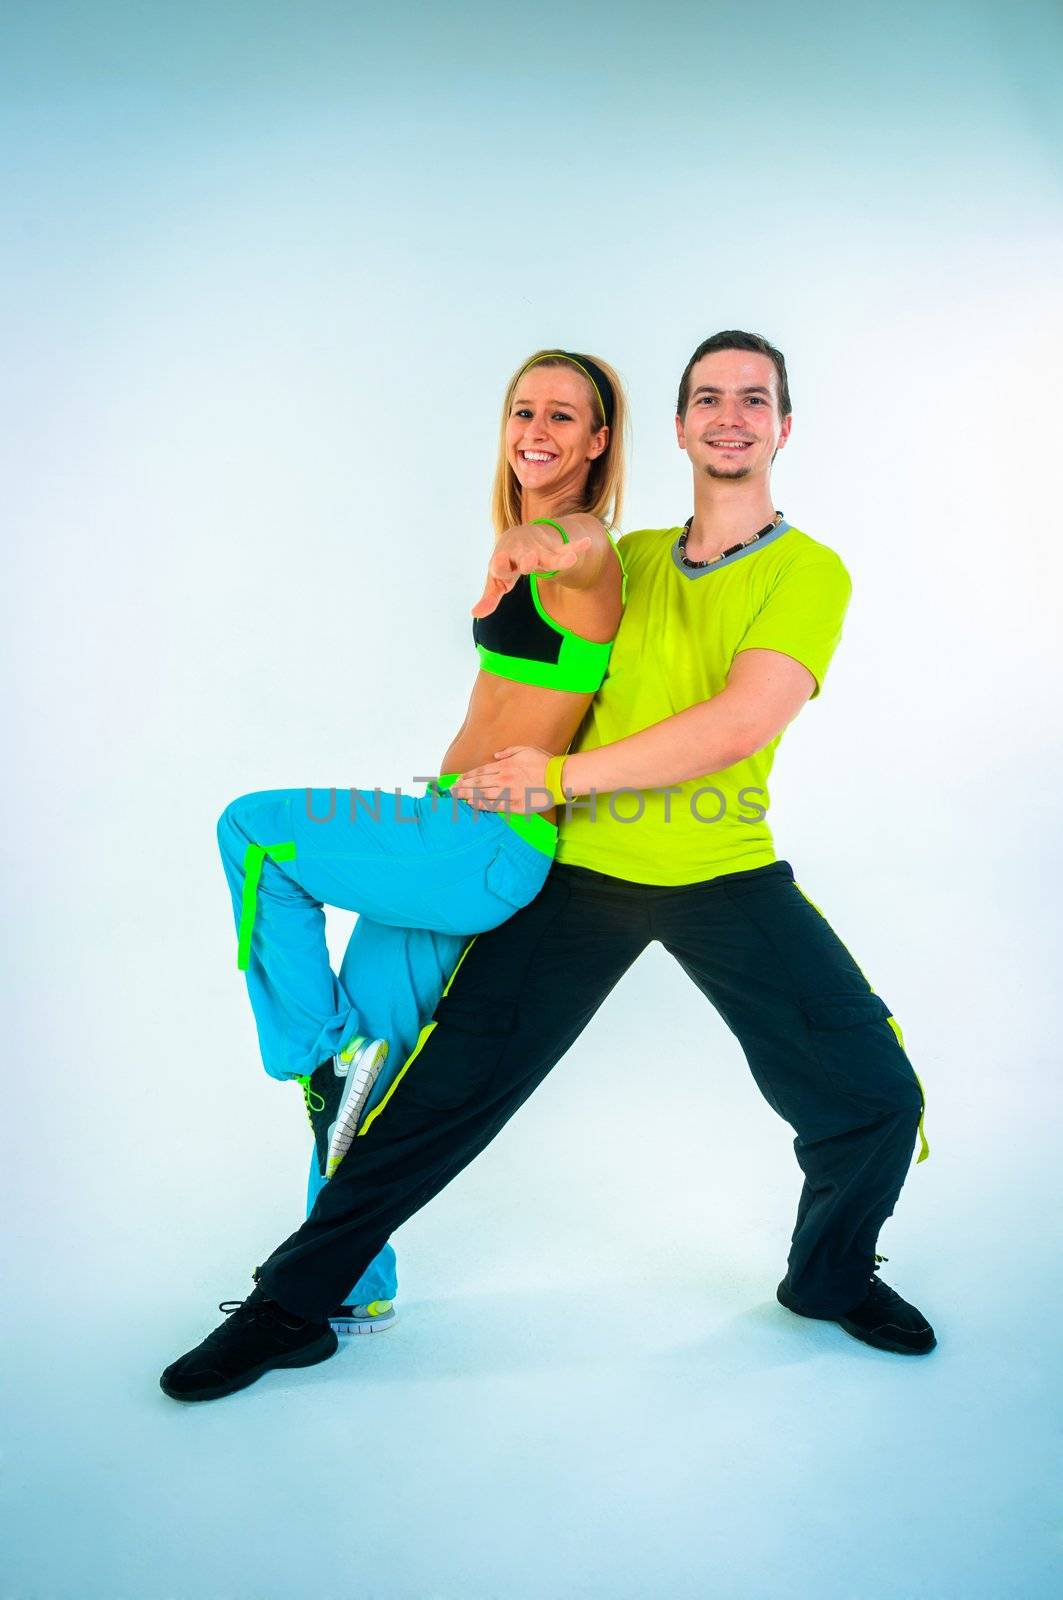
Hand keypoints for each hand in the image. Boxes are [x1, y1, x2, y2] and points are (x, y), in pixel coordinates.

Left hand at [453, 747, 553, 812]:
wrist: (559, 778)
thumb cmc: (544, 763)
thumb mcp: (526, 749)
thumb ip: (509, 751)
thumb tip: (496, 754)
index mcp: (505, 765)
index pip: (481, 771)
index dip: (468, 776)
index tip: (459, 779)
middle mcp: (504, 778)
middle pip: (478, 783)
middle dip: (463, 786)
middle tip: (452, 790)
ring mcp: (508, 792)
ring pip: (483, 794)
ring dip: (468, 796)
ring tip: (457, 798)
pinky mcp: (515, 805)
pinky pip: (495, 806)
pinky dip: (482, 805)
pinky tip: (472, 805)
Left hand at [471, 527, 591, 618]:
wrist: (519, 535)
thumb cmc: (507, 562)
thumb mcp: (497, 579)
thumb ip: (490, 597)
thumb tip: (475, 614)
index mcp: (504, 559)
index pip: (500, 566)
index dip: (500, 566)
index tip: (500, 565)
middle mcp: (521, 552)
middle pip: (525, 557)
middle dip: (527, 559)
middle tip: (530, 561)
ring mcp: (539, 550)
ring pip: (549, 556)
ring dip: (559, 559)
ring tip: (570, 560)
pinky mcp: (554, 549)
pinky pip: (567, 549)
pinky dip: (576, 547)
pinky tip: (586, 543)